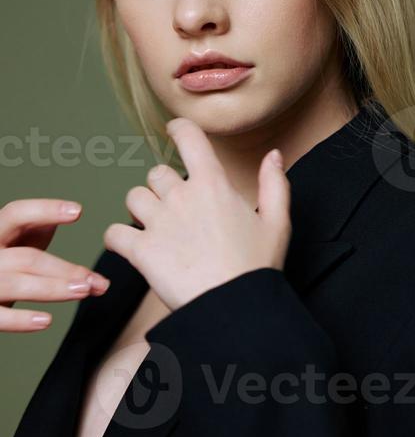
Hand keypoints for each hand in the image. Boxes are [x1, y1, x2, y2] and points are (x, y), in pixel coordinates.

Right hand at [0, 198, 111, 331]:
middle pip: (26, 257)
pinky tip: (46, 320)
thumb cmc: (0, 266)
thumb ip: (37, 227)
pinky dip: (21, 320)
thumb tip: (72, 210)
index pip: (15, 214)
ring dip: (52, 289)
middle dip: (64, 269)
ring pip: (15, 284)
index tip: (77, 211)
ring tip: (84, 291)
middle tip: (95, 280)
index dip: (45, 210)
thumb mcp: (13, 241)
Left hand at [103, 116, 291, 311]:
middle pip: (157, 173)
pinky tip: (132, 248)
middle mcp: (182, 196)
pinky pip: (114, 233)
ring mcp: (158, 222)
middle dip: (163, 187)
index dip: (179, 129)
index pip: (189, 138)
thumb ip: (274, 184)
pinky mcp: (141, 251)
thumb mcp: (278, 223)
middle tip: (176, 209)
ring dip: (141, 209)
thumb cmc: (257, 268)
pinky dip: (119, 239)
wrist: (234, 308)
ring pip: (134, 198)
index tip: (174, 129)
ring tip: (156, 229)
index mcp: (214, 184)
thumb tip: (274, 155)